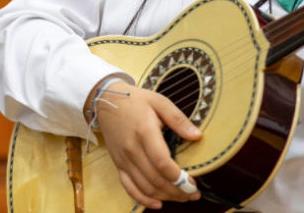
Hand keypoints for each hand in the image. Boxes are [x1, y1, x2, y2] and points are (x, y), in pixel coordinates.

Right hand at [93, 79, 201, 208]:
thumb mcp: (159, 102)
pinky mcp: (118, 164)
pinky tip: (157, 204)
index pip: (162, 163)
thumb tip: (197, 135)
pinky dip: (143, 199)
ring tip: (182, 197)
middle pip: (155, 179)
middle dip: (177, 191)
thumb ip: (178, 119)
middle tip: (194, 194)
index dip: (179, 177)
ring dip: (165, 196)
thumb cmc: (135, 100)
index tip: (194, 183)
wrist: (105, 101)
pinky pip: (128, 187)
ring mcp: (123, 159)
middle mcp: (131, 150)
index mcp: (144, 132)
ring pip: (145, 186)